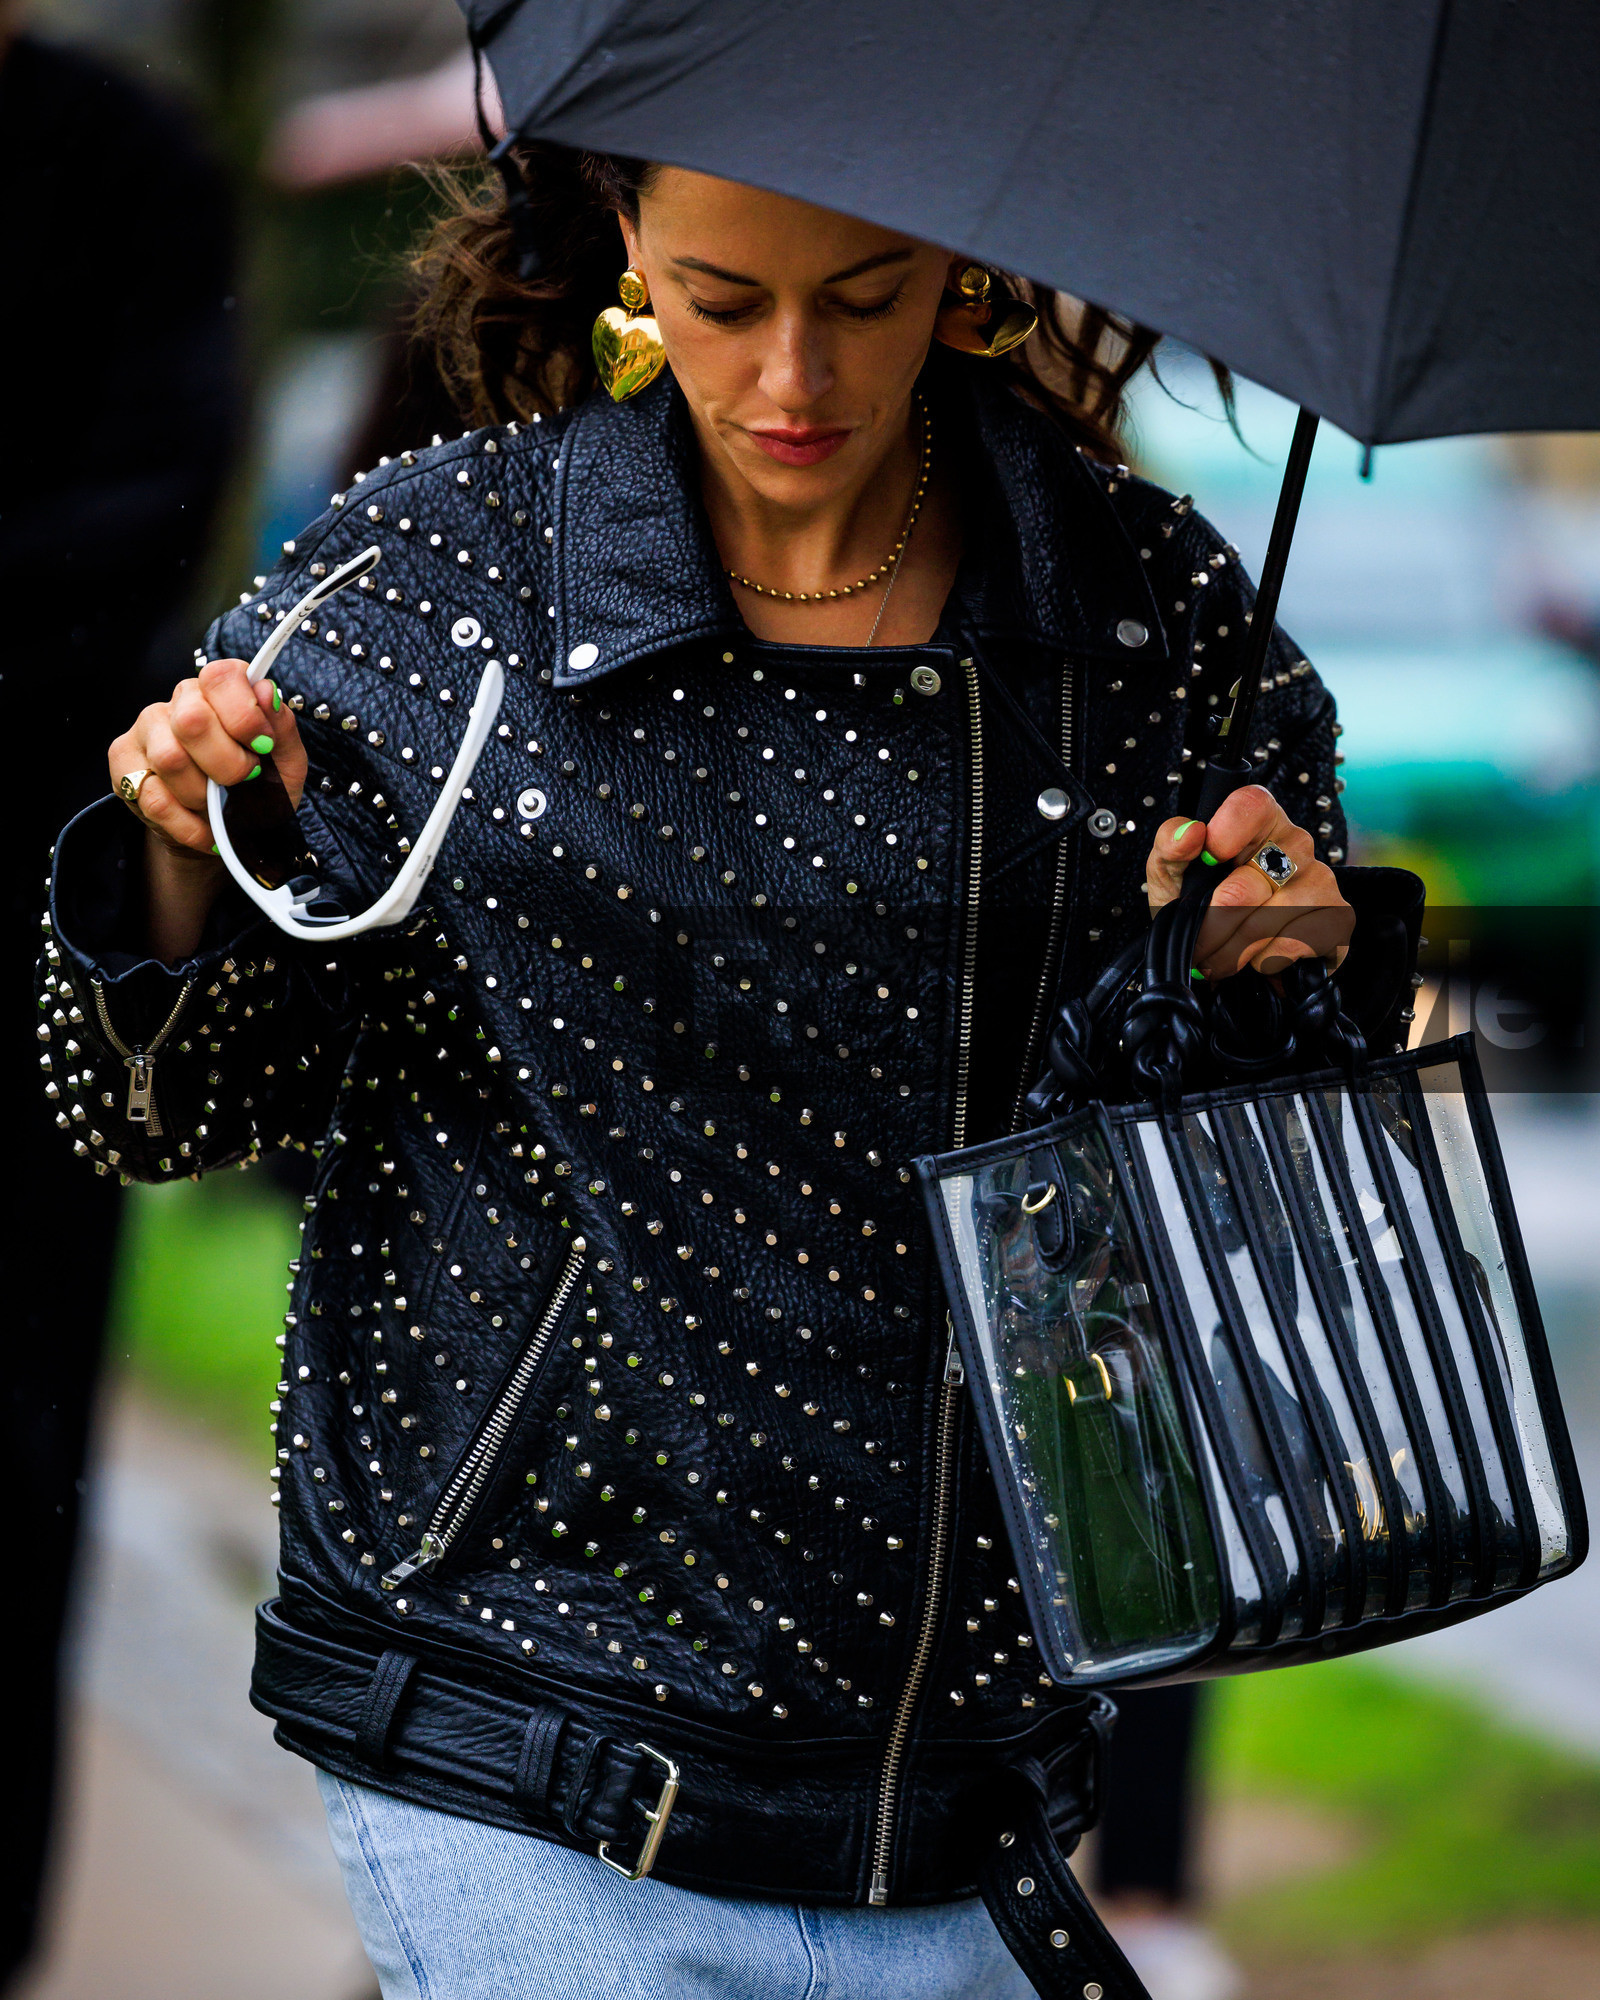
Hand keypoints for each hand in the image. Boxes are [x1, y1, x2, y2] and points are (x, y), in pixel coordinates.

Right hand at [109, 657, 305, 856]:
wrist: (227, 829)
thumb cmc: (258, 786)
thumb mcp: (284, 761)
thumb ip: (281, 727)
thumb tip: (266, 692)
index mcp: (218, 690)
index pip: (221, 677)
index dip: (245, 715)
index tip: (262, 747)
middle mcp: (178, 701)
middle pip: (192, 721)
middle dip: (227, 764)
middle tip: (244, 781)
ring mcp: (146, 729)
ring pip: (169, 760)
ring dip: (204, 795)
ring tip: (219, 805)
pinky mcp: (123, 763)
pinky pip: (153, 797)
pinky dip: (187, 824)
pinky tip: (205, 828)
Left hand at [1145, 785, 1352, 978]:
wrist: (1228, 951)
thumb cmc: (1200, 902)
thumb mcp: (1171, 871)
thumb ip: (1170, 845)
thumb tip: (1190, 833)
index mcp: (1259, 820)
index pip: (1249, 806)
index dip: (1221, 836)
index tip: (1207, 863)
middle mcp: (1295, 844)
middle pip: (1242, 889)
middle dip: (1209, 928)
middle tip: (1198, 942)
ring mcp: (1321, 880)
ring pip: (1264, 924)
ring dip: (1231, 952)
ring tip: (1222, 955)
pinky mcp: (1336, 919)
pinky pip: (1291, 946)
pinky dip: (1265, 961)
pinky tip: (1258, 955)